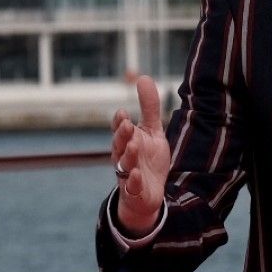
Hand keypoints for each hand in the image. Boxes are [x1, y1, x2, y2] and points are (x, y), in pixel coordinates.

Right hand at [111, 73, 169, 235]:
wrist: (148, 194)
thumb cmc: (147, 159)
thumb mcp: (152, 132)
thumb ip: (149, 107)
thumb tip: (143, 77)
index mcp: (126, 141)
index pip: (119, 129)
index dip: (119, 122)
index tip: (123, 113)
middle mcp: (123, 156)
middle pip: (119, 144)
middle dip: (122, 135)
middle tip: (127, 125)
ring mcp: (127, 174)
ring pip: (124, 164)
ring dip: (127, 155)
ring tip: (134, 145)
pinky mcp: (134, 191)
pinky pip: (132, 187)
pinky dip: (134, 181)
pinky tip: (138, 175)